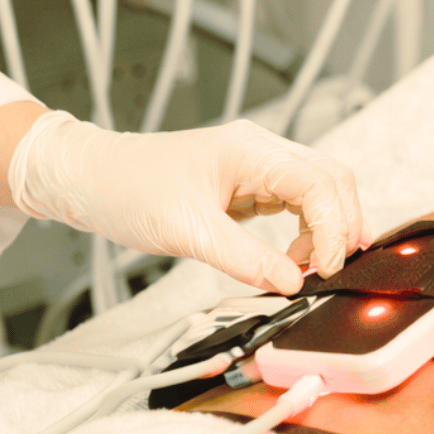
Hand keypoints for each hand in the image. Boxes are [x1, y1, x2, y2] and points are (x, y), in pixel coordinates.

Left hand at [8, 111, 366, 293]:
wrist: (90, 179)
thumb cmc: (128, 191)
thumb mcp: (186, 232)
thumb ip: (244, 259)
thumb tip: (291, 283)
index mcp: (250, 150)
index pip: (319, 183)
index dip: (334, 226)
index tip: (325, 268)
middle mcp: (262, 151)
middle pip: (332, 180)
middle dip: (343, 225)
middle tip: (332, 270)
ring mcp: (258, 165)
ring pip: (320, 191)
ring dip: (326, 228)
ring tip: (307, 268)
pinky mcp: (250, 183)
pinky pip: (297, 202)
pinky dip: (307, 230)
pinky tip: (293, 257)